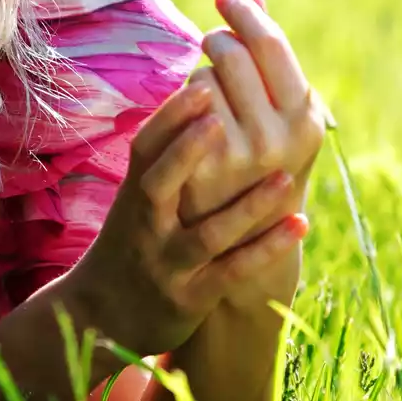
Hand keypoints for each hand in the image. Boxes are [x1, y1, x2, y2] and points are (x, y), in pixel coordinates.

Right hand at [66, 80, 307, 358]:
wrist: (101, 316)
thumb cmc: (133, 239)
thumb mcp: (136, 198)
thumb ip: (167, 157)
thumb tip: (210, 90)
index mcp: (134, 194)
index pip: (146, 148)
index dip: (170, 117)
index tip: (202, 84)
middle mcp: (147, 226)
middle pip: (159, 184)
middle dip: (186, 151)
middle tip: (221, 116)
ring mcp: (168, 264)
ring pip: (207, 235)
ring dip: (246, 207)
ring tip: (284, 177)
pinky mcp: (190, 299)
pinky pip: (233, 272)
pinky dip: (266, 249)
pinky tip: (301, 223)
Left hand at [179, 0, 328, 227]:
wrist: (232, 248)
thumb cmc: (256, 170)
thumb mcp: (279, 119)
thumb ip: (269, 60)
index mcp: (306, 121)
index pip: (272, 44)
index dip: (246, 13)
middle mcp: (279, 139)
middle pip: (232, 53)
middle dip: (218, 40)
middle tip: (212, 44)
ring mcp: (240, 158)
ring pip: (203, 77)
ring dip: (201, 77)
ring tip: (208, 98)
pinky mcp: (200, 172)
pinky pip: (178, 109)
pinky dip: (180, 106)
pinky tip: (187, 120)